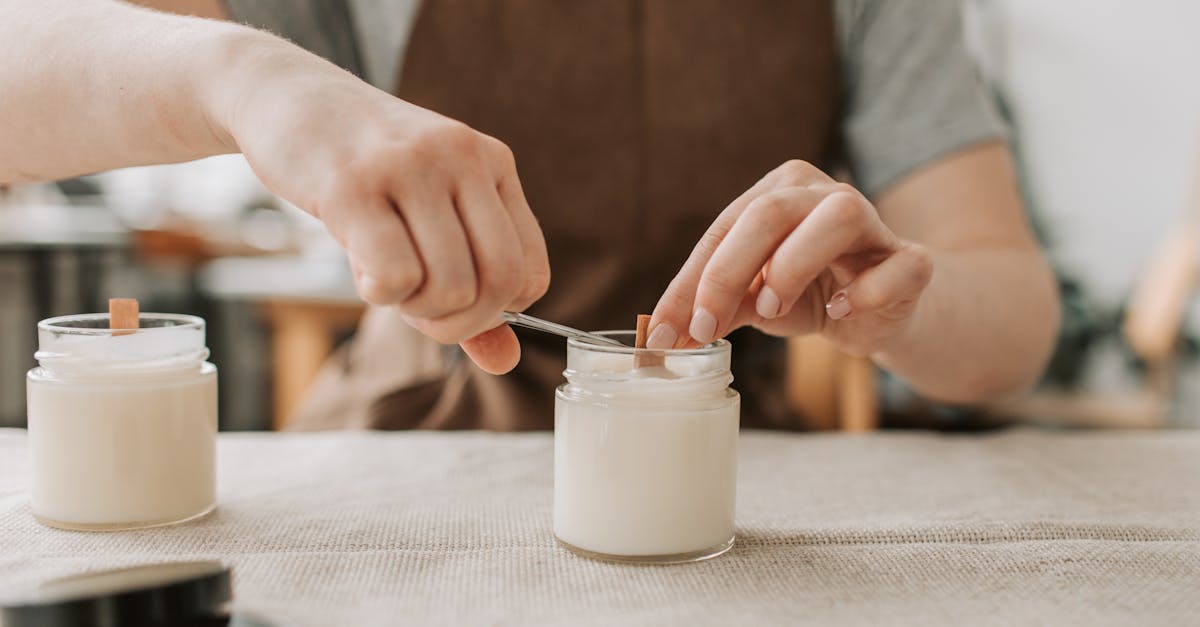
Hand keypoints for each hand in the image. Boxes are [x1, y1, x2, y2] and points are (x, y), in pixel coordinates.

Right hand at [222, 50, 548, 373]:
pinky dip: (379, 294)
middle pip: (498, 284)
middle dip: (457, 322)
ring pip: (449, 286)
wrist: (287, 96)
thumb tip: (506, 362)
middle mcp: (463, 158)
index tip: (453, 305)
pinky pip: (394, 275)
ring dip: (411, 306)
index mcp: (494, 164)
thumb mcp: (431, 215)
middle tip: (416, 306)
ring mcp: (410, 167)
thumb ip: (471, 290)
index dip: (494, 313)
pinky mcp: (352, 185)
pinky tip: (360, 266)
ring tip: (382, 272)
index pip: (531, 273)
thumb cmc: (366, 169)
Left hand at [648, 160, 931, 355]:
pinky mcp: (912, 261)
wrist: (878, 311)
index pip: (725, 230)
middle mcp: (824, 194)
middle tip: (705, 326)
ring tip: (773, 310)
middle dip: (727, 272)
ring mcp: (874, 223)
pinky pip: (898, 266)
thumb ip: (716, 308)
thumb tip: (667, 334)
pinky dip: (865, 291)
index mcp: (779, 193)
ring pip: (838, 216)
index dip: (691, 282)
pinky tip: (840, 310)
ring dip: (794, 265)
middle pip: (769, 213)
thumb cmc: (806, 294)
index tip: (666, 333)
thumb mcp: (753, 301)